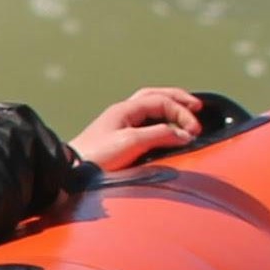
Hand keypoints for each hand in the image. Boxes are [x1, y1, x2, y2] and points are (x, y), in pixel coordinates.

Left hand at [72, 86, 207, 170]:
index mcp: (126, 109)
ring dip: (169, 108)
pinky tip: (167, 130)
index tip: (194, 131)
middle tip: (197, 107)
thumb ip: (160, 135)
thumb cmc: (97, 156)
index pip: (162, 101)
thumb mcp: (131, 142)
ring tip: (185, 115)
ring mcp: (120, 124)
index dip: (181, 113)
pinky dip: (161, 122)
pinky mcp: (119, 139)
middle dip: (178, 100)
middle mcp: (123, 112)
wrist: (71, 172)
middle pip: (155, 96)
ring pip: (150, 107)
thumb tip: (184, 134)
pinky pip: (145, 122)